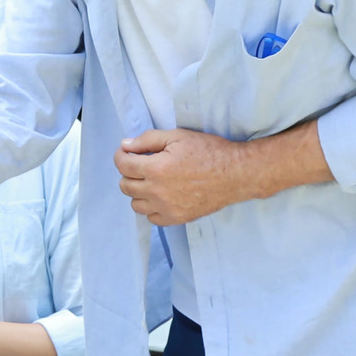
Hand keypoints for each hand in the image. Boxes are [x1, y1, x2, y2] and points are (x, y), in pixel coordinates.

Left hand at [116, 122, 332, 225]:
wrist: (235, 174)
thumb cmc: (209, 151)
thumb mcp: (178, 136)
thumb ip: (148, 140)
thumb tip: (125, 145)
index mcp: (156, 169)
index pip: (122, 165)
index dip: (121, 155)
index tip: (126, 152)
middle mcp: (157, 191)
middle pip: (125, 185)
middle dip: (129, 173)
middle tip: (143, 165)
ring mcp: (166, 208)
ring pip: (135, 204)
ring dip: (139, 192)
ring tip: (152, 182)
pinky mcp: (176, 218)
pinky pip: (151, 217)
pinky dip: (152, 207)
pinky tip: (162, 196)